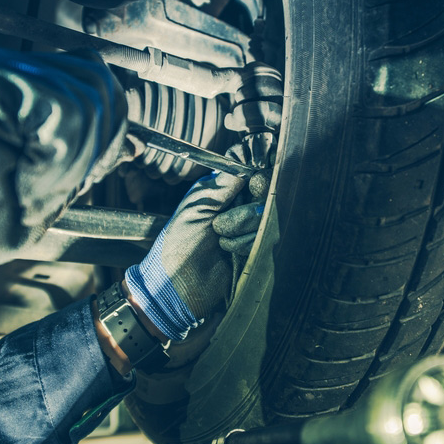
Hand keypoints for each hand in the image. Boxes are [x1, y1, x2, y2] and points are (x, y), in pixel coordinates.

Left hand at [124, 151, 266, 341]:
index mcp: (223, 190)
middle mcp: (240, 205)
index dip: (258, 171)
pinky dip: (244, 244)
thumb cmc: (178, 243)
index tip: (254, 179)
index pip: (252, 169)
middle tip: (219, 222)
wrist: (179, 285)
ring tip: (218, 239)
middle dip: (243, 209)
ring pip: (266, 215)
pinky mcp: (256, 247)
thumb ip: (225, 182)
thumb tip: (247, 158)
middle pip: (265, 191)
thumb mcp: (198, 206)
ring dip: (239, 228)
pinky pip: (264, 236)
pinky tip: (227, 251)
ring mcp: (249, 227)